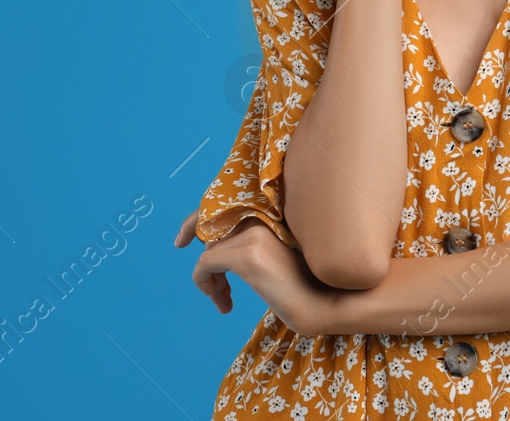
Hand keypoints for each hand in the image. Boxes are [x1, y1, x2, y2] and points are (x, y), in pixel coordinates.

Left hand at [176, 210, 338, 336]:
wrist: (329, 304)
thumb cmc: (307, 286)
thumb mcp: (276, 256)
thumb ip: (251, 242)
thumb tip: (212, 246)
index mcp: (271, 209)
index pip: (221, 204)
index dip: (194, 220)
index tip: (180, 241)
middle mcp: (262, 213)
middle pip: (210, 228)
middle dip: (207, 261)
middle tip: (214, 291)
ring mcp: (255, 232)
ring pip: (209, 248)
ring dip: (210, 278)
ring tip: (224, 299)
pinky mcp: (249, 254)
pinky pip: (205, 263)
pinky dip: (205, 282)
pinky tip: (223, 303)